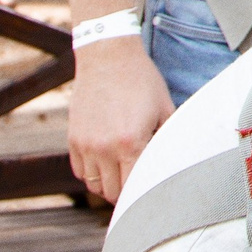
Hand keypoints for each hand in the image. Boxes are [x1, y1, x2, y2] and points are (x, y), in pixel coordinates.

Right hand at [68, 37, 174, 202]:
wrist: (108, 56)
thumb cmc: (141, 80)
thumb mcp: (165, 108)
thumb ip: (170, 138)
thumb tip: (178, 161)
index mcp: (131, 143)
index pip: (135, 188)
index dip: (144, 195)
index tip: (152, 195)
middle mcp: (104, 148)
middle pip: (112, 193)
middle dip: (127, 194)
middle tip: (139, 189)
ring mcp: (86, 144)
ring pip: (94, 185)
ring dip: (108, 185)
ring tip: (122, 176)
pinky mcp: (73, 138)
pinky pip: (80, 171)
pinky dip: (92, 173)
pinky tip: (106, 163)